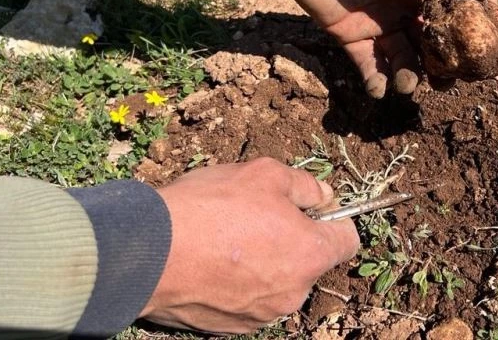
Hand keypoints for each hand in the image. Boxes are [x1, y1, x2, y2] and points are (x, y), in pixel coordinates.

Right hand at [140, 158, 358, 333]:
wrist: (150, 253)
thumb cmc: (211, 208)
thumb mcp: (265, 174)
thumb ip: (305, 185)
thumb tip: (323, 195)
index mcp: (310, 255)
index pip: (348, 240)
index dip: (334, 219)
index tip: (312, 207)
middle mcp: (293, 293)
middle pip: (310, 262)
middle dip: (293, 239)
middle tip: (259, 216)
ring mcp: (261, 316)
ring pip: (278, 282)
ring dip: (265, 262)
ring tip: (229, 237)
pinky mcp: (231, 328)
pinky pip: (248, 300)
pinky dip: (238, 282)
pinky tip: (213, 261)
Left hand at [232, 0, 497, 97]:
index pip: (450, 17)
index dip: (463, 37)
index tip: (478, 59)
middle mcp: (402, 7)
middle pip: (428, 43)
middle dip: (439, 65)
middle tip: (446, 84)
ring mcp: (377, 24)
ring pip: (401, 58)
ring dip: (408, 74)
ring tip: (409, 84)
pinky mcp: (349, 36)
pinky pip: (368, 65)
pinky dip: (376, 81)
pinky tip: (383, 91)